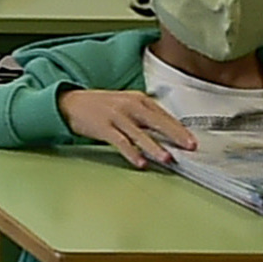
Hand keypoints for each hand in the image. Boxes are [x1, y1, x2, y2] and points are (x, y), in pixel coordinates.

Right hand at [60, 85, 195, 167]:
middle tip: (189, 147)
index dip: (180, 129)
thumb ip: (145, 116)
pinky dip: (131, 153)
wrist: (70, 102)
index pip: (164, 115)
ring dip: (155, 147)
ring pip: (140, 134)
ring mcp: (116, 117)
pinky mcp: (103, 128)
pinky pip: (121, 142)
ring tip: (167, 158)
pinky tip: (140, 162)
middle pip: (157, 122)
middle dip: (175, 135)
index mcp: (138, 99)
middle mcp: (129, 106)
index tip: (191, 140)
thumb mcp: (126, 104)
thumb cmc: (100, 105)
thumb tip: (167, 132)